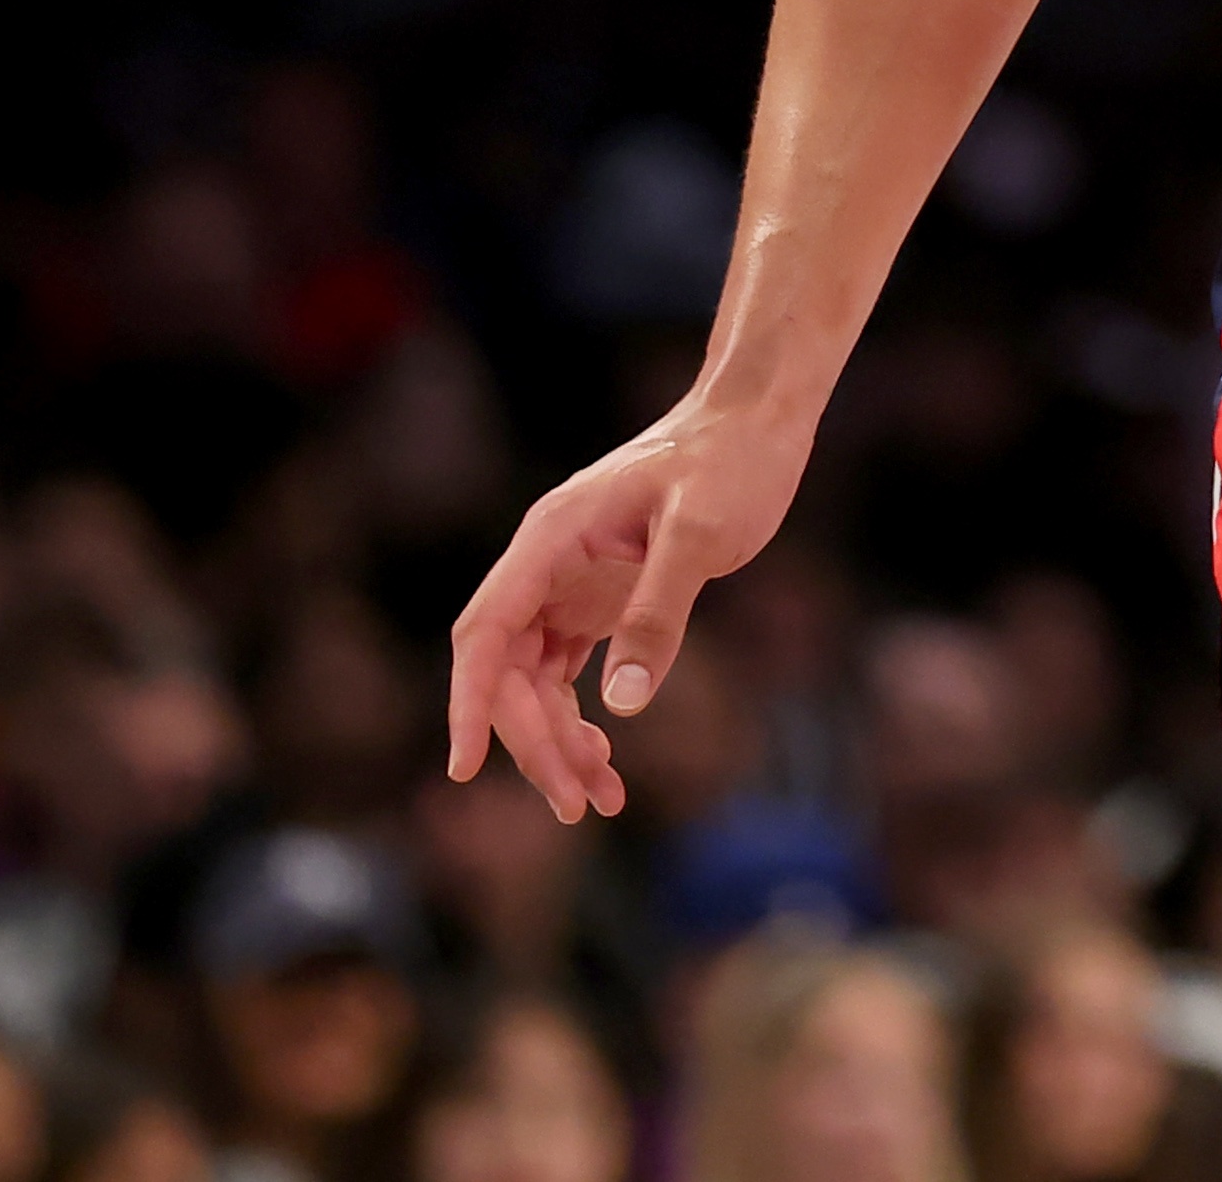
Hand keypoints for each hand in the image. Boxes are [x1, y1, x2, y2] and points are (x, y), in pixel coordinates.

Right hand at [438, 400, 806, 818]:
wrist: (757, 417)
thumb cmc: (730, 460)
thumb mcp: (700, 533)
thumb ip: (658, 612)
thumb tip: (620, 703)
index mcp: (550, 540)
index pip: (484, 633)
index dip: (468, 704)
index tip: (464, 768)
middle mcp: (548, 564)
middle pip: (508, 671)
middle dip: (533, 743)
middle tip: (578, 805)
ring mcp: (572, 582)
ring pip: (536, 679)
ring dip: (557, 740)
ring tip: (602, 799)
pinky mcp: (604, 596)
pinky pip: (568, 669)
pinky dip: (582, 715)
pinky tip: (605, 752)